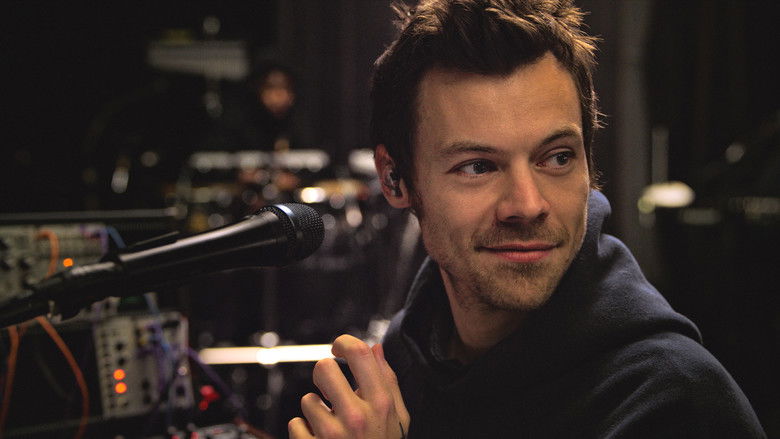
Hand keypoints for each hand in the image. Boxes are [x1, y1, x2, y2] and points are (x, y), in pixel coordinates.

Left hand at [289, 334, 409, 437]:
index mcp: (380, 403)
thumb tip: (376, 348)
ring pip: (307, 400)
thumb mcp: (398, 418)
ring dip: (316, 410)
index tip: (339, 348)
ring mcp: (333, 435)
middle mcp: (357, 416)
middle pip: (323, 368)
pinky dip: (304, 432)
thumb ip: (388, 381)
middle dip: (324, 376)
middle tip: (331, 388)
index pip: (359, 353)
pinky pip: (296, 425)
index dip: (344, 343)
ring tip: (331, 425)